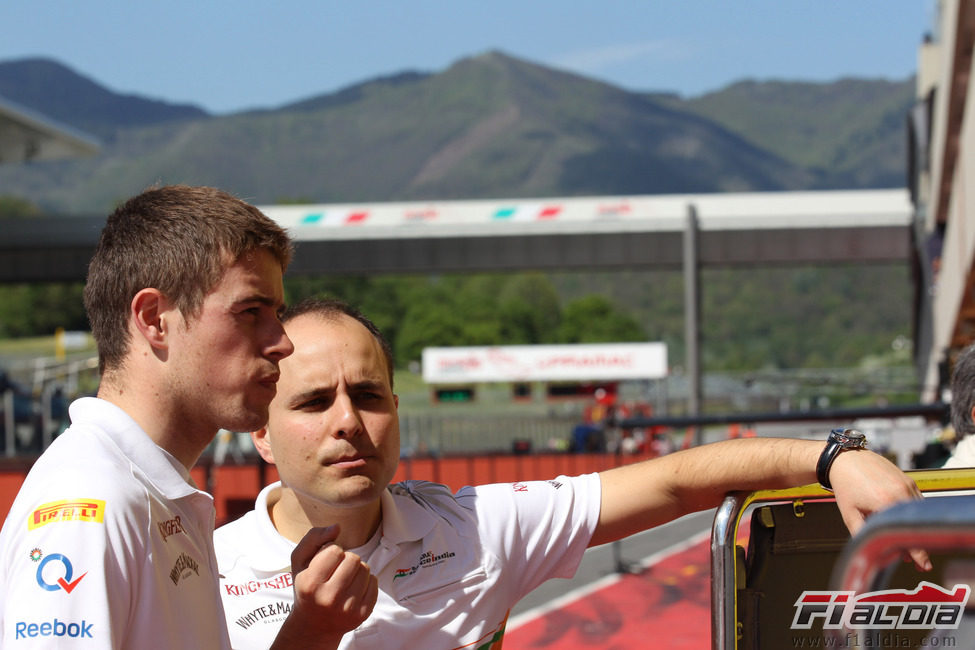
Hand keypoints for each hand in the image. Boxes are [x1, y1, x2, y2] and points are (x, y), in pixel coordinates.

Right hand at [271, 525, 378, 649]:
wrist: (313, 627)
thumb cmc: (306, 588)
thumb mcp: (299, 562)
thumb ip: (313, 538)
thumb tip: (337, 527)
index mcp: (310, 584)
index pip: (335, 550)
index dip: (331, 551)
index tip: (325, 563)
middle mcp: (328, 598)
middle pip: (354, 558)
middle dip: (346, 559)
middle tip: (336, 572)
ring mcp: (347, 609)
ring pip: (365, 569)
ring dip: (357, 570)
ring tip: (344, 580)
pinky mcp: (362, 614)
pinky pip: (374, 582)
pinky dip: (366, 582)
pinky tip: (352, 590)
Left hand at [829, 450, 930, 570]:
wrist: (845, 459)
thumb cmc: (845, 487)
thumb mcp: (849, 515)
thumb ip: (863, 535)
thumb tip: (876, 552)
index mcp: (886, 502)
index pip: (907, 533)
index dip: (918, 553)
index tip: (924, 566)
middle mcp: (901, 492)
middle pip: (916, 526)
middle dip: (916, 545)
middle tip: (914, 560)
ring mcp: (907, 485)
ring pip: (918, 514)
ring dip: (914, 529)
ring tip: (905, 541)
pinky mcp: (909, 480)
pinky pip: (917, 502)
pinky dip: (913, 515)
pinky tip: (903, 523)